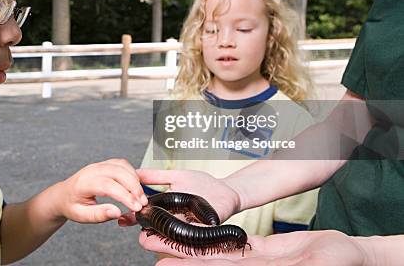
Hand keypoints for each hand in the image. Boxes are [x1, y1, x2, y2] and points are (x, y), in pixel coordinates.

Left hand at [54, 158, 147, 223]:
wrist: (63, 195)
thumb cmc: (71, 206)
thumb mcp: (81, 215)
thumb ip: (99, 214)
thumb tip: (117, 212)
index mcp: (83, 183)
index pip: (107, 186)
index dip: (125, 196)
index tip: (136, 207)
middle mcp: (91, 170)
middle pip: (118, 172)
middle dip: (134, 187)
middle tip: (142, 203)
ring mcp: (99, 165)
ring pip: (122, 165)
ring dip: (135, 179)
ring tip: (141, 196)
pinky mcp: (105, 164)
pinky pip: (122, 164)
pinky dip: (132, 173)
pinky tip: (137, 185)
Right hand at [118, 169, 240, 226]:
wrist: (227, 190)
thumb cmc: (203, 184)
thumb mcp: (176, 176)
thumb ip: (156, 176)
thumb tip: (135, 172)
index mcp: (166, 208)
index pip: (146, 215)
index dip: (132, 218)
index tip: (121, 219)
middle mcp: (174, 221)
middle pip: (154, 229)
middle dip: (141, 230)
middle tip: (129, 224)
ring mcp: (186, 228)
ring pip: (167, 235)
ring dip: (154, 236)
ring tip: (143, 234)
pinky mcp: (200, 232)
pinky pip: (187, 237)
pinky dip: (176, 237)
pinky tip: (165, 234)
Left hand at [140, 230, 367, 265]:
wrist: (350, 257)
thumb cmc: (337, 264)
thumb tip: (256, 259)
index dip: (186, 264)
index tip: (159, 262)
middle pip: (203, 259)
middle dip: (174, 251)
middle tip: (144, 242)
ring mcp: (252, 262)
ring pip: (212, 250)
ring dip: (186, 242)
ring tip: (161, 233)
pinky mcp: (260, 252)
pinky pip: (229, 245)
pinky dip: (211, 240)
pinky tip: (195, 233)